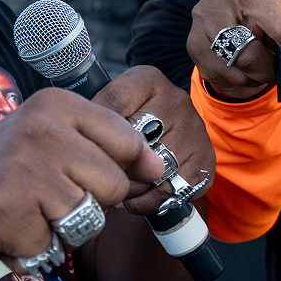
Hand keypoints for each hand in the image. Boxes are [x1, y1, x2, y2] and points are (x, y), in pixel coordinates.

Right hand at [0, 87, 163, 269]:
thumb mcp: (47, 141)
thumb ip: (102, 148)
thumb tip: (158, 168)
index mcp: (56, 104)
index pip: (129, 138)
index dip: (132, 169)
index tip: (108, 182)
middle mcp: (42, 128)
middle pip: (114, 185)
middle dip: (89, 205)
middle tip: (48, 200)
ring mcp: (24, 168)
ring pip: (88, 219)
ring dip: (60, 230)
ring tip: (27, 214)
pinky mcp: (7, 210)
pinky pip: (52, 246)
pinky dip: (32, 249)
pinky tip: (5, 230)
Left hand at [91, 65, 216, 214]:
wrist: (173, 128)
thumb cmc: (130, 120)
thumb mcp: (112, 105)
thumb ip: (94, 115)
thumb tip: (74, 139)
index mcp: (148, 80)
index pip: (114, 102)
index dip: (97, 129)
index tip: (87, 145)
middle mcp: (176, 100)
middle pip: (135, 141)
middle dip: (114, 164)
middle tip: (102, 174)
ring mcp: (194, 130)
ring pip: (154, 170)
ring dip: (131, 187)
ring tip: (119, 187)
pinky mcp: (206, 159)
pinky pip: (172, 190)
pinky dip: (150, 201)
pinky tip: (140, 195)